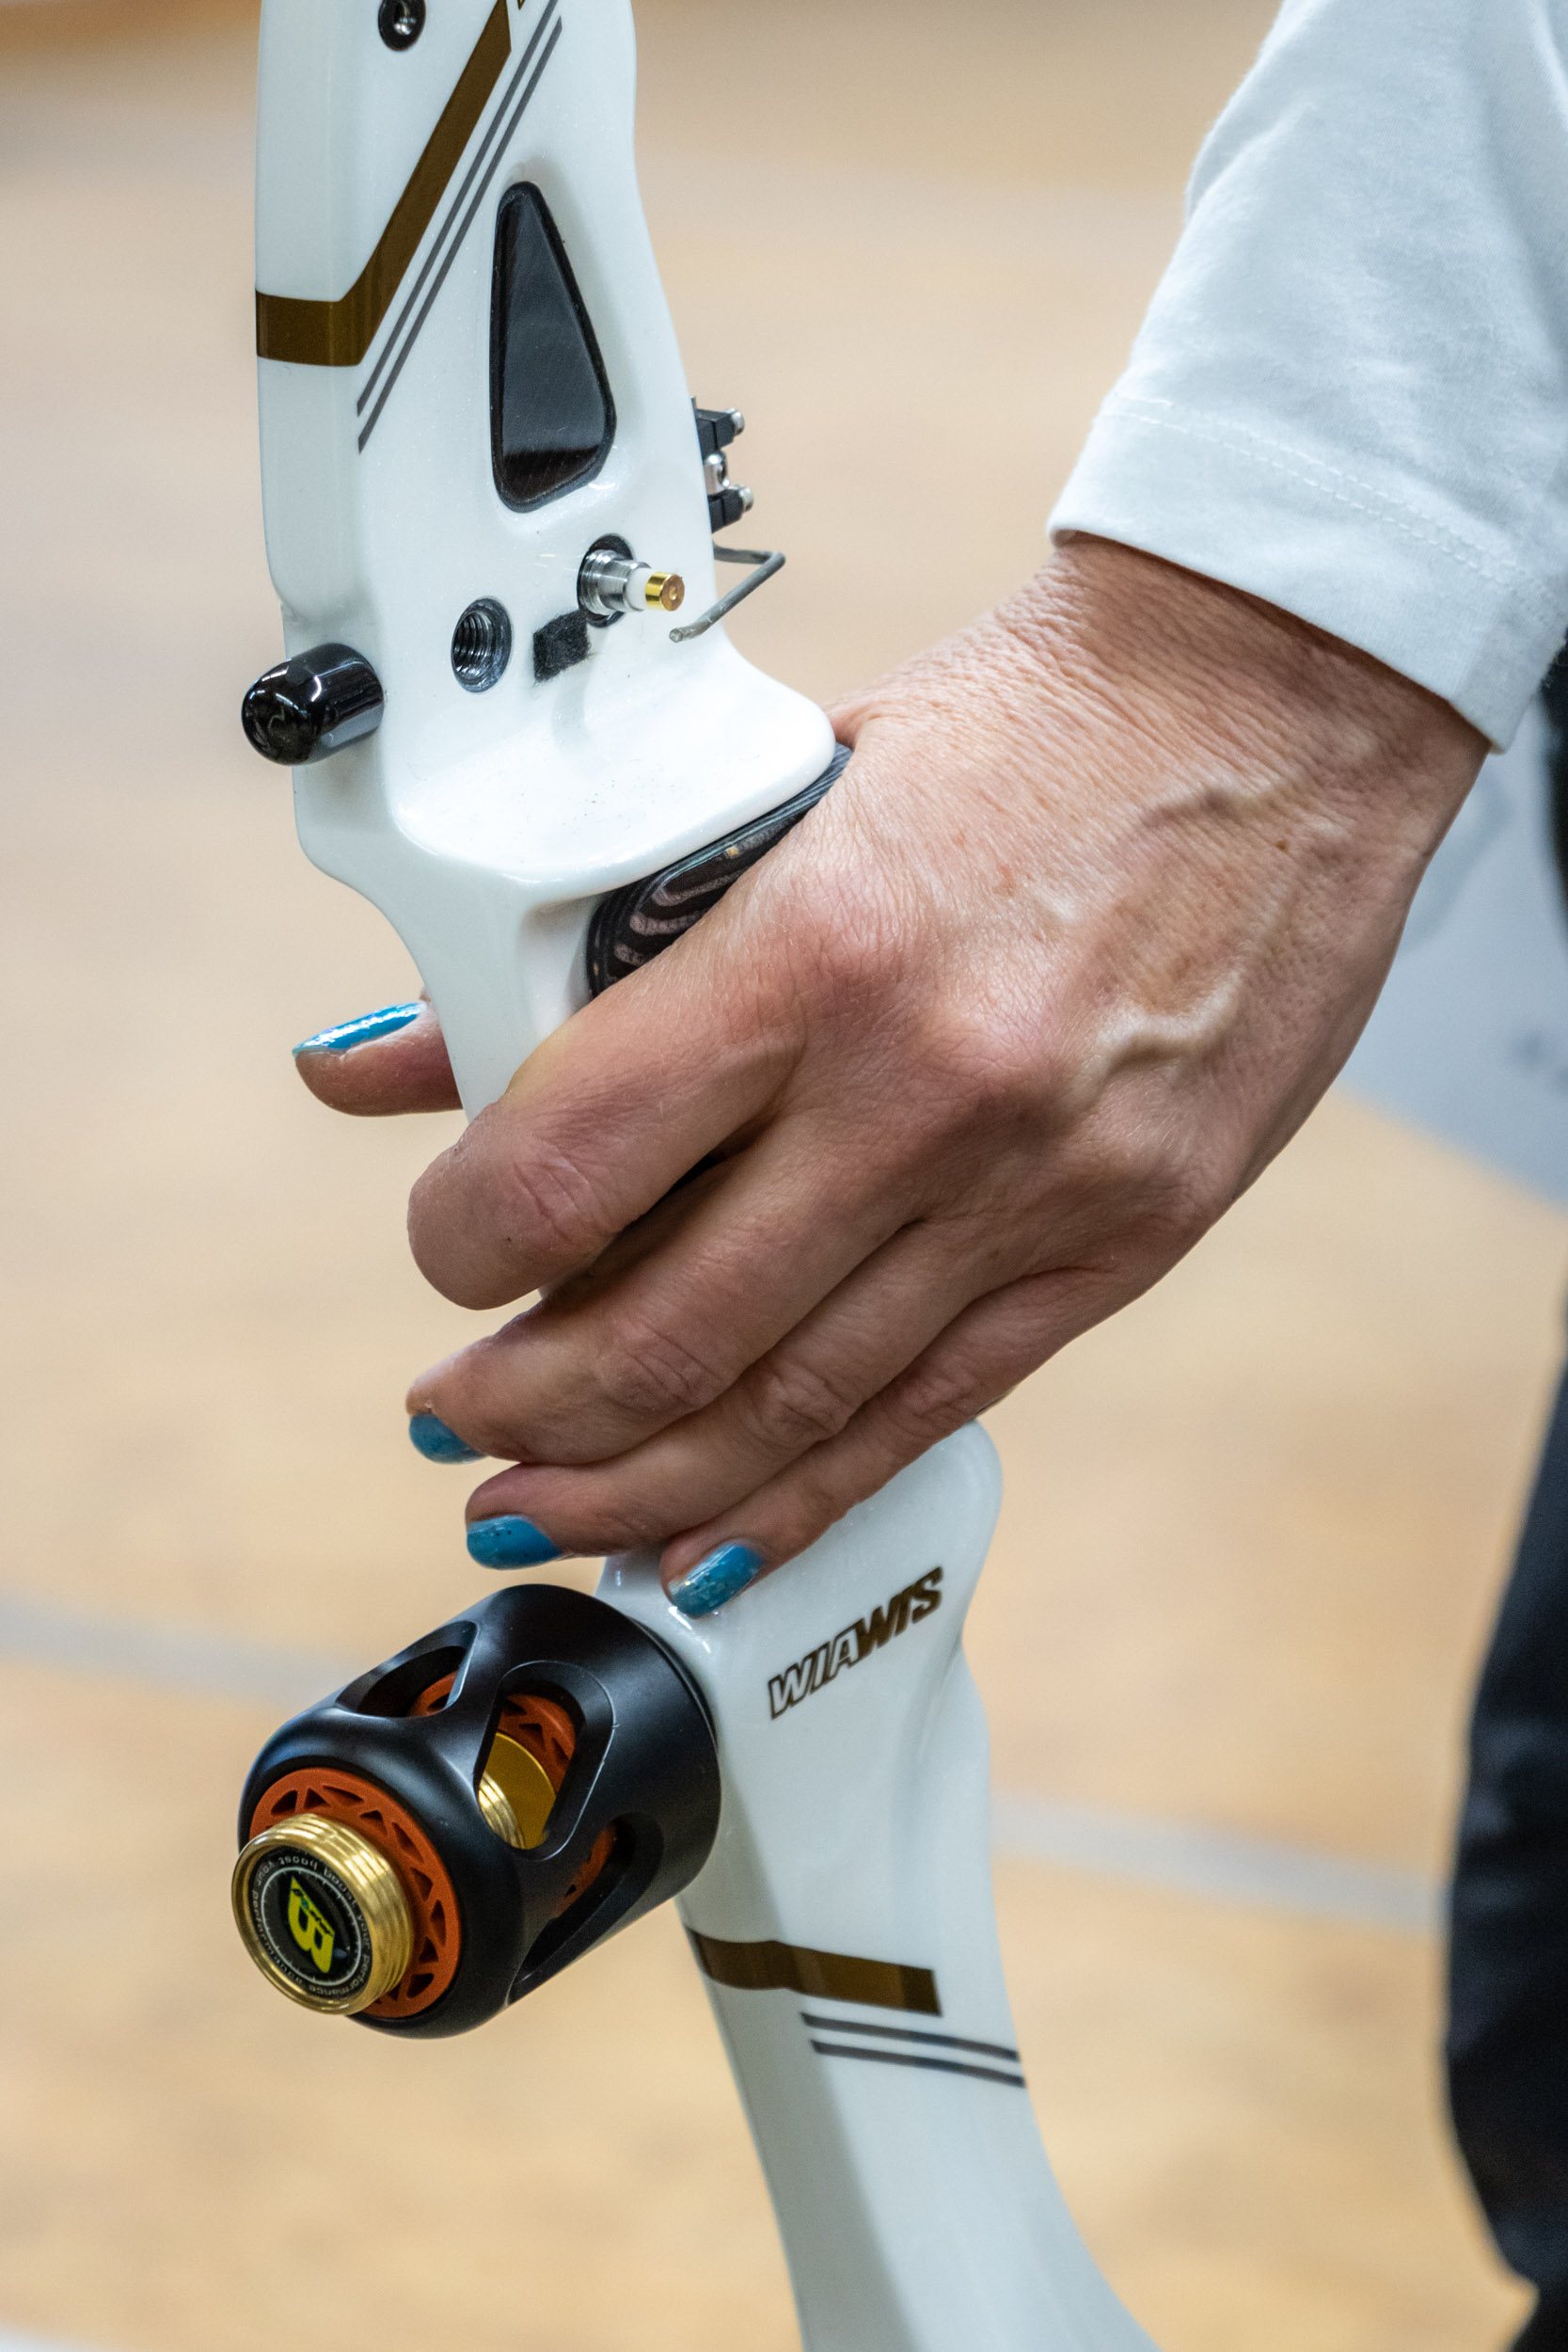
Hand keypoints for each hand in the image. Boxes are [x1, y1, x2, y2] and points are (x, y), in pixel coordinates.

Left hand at [297, 537, 1483, 1609]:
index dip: (463, 1246)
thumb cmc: (1038, 723)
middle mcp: (927, 1091)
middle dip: (522, 1407)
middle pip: (666, 1333)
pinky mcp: (1122, 1241)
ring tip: (541, 1505)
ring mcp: (1038, 1187)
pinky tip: (712, 1531)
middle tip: (455, 1416)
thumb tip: (396, 1054)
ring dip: (636, 1484)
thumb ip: (592, 939)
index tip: (447, 1252)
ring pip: (792, 1408)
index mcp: (822, 946)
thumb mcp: (789, 789)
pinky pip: (934, 1409)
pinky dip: (805, 1493)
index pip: (571, 1166)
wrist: (1285, 706)